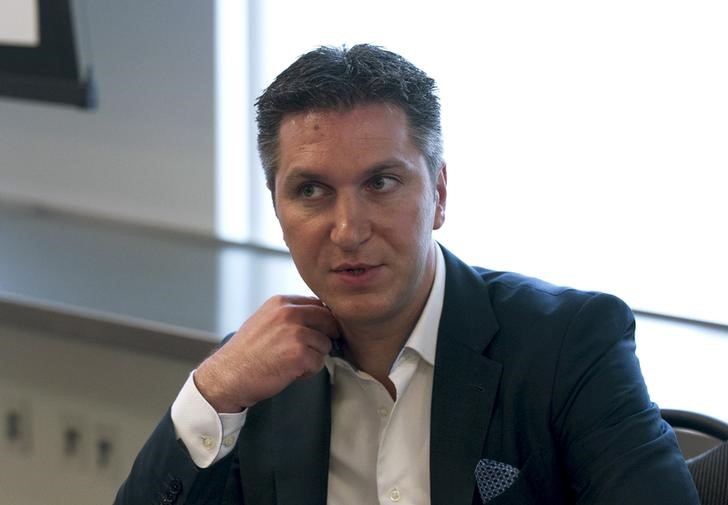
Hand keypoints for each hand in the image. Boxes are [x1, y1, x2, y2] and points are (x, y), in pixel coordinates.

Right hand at [194, 295, 338, 411]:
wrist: (228, 376)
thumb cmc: (246, 353)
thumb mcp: (265, 320)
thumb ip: (289, 315)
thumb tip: (319, 317)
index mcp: (281, 303)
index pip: (318, 305)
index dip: (322, 321)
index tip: (316, 332)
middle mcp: (289, 313)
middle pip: (328, 321)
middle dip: (323, 337)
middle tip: (307, 350)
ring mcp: (295, 333)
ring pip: (325, 344)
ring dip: (314, 357)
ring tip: (291, 362)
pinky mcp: (299, 354)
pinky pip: (319, 362)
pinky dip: (308, 371)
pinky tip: (290, 372)